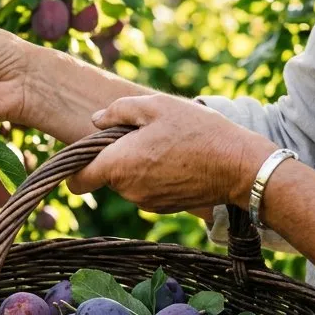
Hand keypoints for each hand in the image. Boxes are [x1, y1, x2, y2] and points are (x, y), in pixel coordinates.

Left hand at [67, 94, 279, 212]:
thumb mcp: (156, 106)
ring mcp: (147, 203)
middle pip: (105, 175)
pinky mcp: (165, 208)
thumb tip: (95, 121)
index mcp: (118, 166)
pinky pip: (147, 189)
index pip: (76, 181)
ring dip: (137, 164)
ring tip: (166, 144)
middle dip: (115, 156)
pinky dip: (154, 175)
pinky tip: (178, 159)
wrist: (240, 167)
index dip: (74, 167)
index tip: (85, 153)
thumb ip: (118, 111)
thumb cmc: (198, 131)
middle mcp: (128, 190)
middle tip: (144, 133)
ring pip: (127, 181)